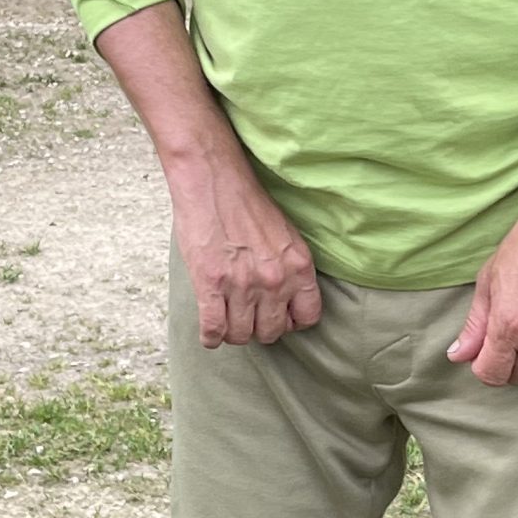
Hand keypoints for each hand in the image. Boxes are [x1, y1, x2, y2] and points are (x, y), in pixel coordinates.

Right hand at [169, 156, 322, 347]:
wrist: (214, 180)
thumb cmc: (247, 204)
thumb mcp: (285, 235)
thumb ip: (290, 268)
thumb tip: (286, 299)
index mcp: (299, 266)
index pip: (308, 317)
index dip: (291, 321)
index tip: (278, 316)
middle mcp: (275, 280)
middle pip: (271, 332)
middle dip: (259, 328)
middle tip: (248, 317)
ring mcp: (242, 284)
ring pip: (241, 335)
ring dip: (233, 332)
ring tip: (227, 320)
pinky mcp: (211, 285)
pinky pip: (213, 330)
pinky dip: (210, 336)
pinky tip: (210, 331)